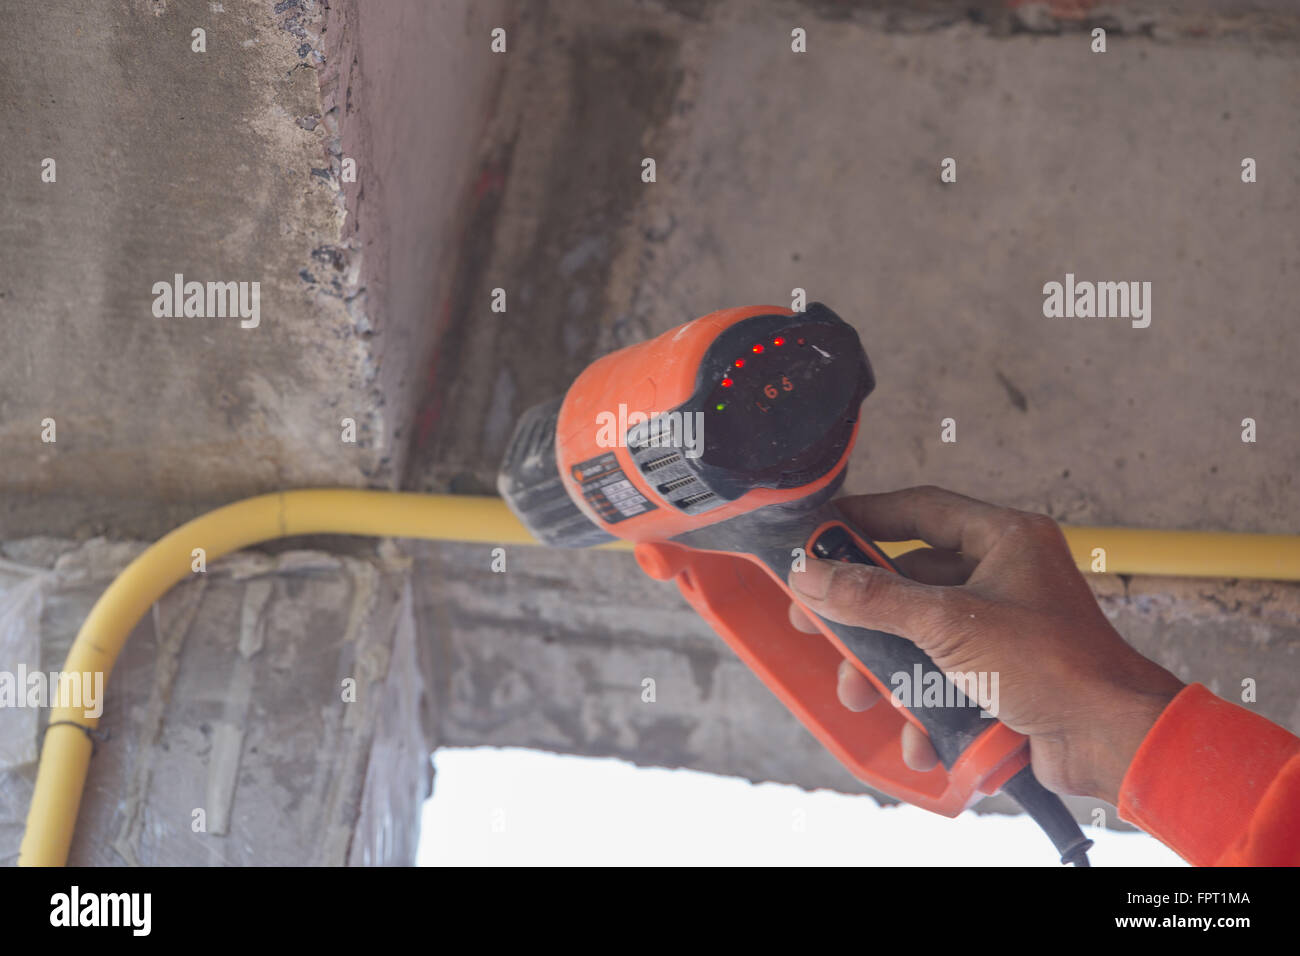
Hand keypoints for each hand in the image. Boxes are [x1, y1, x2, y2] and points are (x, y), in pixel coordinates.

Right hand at [786, 486, 1183, 804]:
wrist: (1111, 741)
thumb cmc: (1052, 666)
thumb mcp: (949, 624)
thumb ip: (874, 598)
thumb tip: (809, 574)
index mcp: (1003, 540)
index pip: (921, 509)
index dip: (866, 516)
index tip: (819, 531)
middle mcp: (1002, 576)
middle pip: (910, 580)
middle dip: (864, 613)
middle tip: (815, 621)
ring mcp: (1002, 627)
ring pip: (920, 636)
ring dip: (886, 669)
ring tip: (860, 693)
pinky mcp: (1000, 674)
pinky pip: (943, 678)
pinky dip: (923, 706)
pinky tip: (916, 733)